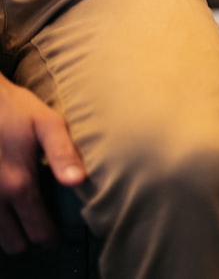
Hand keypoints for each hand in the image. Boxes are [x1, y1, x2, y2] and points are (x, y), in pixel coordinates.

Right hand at [0, 79, 84, 253]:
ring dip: (9, 234)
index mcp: (18, 183)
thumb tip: (78, 181)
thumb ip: (64, 153)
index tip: (62, 240)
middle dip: (30, 240)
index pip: (39, 231)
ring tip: (24, 220)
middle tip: (43, 230)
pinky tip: (6, 209)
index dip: (54, 241)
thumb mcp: (48, 123)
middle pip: (14, 243)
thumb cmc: (14, 108)